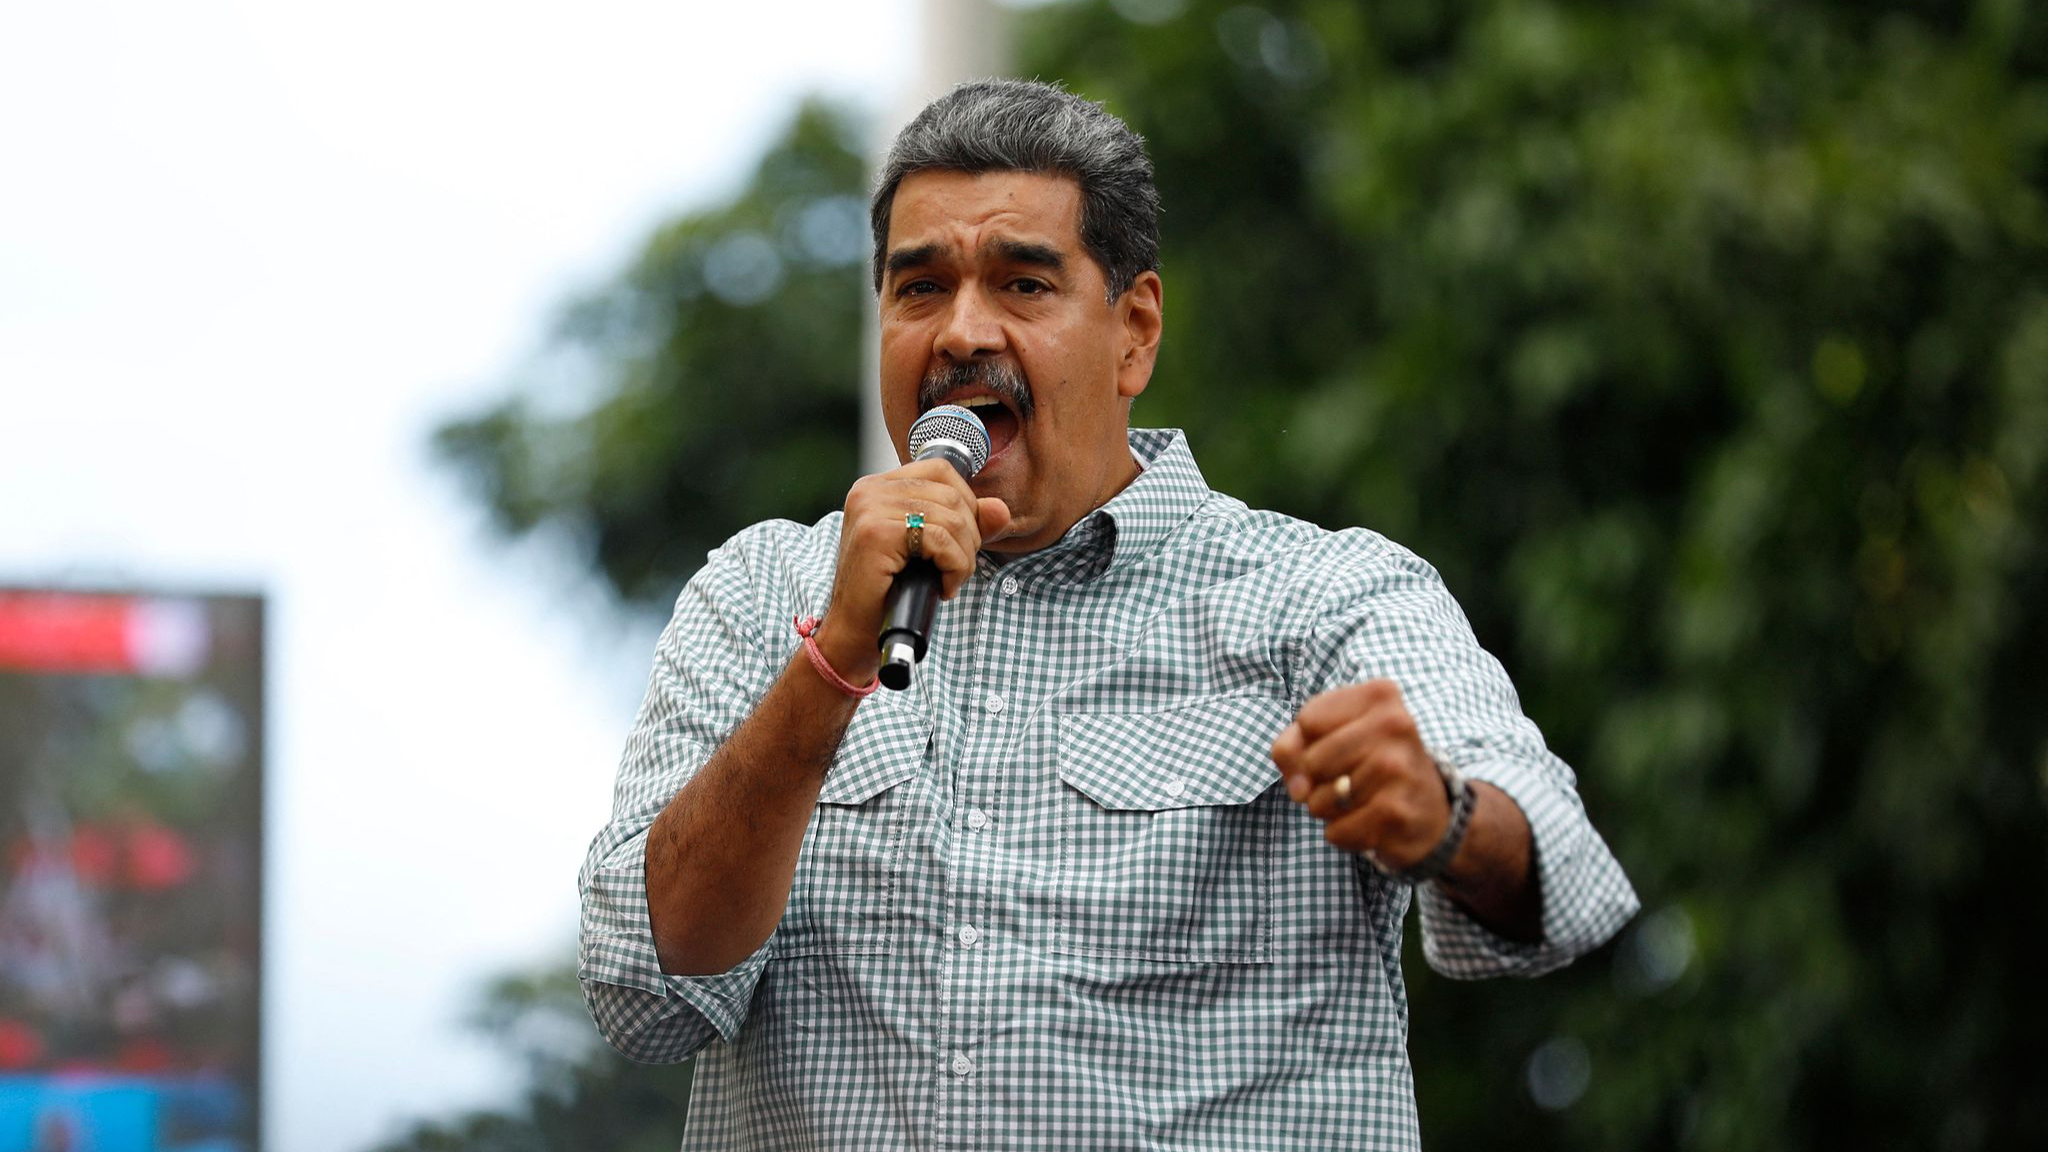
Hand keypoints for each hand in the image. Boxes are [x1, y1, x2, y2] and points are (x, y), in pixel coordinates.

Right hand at [813, 459, 1010, 682]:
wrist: (854, 634)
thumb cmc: (890, 594)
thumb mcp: (931, 552)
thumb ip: (966, 525)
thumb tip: (1000, 509)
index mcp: (878, 486)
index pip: (941, 471)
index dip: (966, 504)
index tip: (960, 542)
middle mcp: (869, 490)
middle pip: (951, 494)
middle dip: (969, 536)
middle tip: (955, 568)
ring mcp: (870, 508)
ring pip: (951, 517)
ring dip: (964, 556)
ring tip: (949, 580)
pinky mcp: (876, 533)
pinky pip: (940, 539)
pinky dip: (955, 567)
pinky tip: (943, 587)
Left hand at [1270, 680, 1450, 869]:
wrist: (1429, 811)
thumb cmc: (1370, 765)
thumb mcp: (1334, 737)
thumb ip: (1293, 747)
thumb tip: (1298, 788)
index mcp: (1380, 695)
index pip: (1307, 721)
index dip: (1309, 742)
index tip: (1339, 747)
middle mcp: (1394, 725)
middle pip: (1311, 761)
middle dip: (1315, 781)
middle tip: (1349, 780)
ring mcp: (1397, 768)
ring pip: (1318, 800)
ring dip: (1329, 810)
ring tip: (1362, 799)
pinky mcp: (1395, 812)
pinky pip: (1336, 830)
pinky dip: (1342, 833)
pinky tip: (1369, 822)